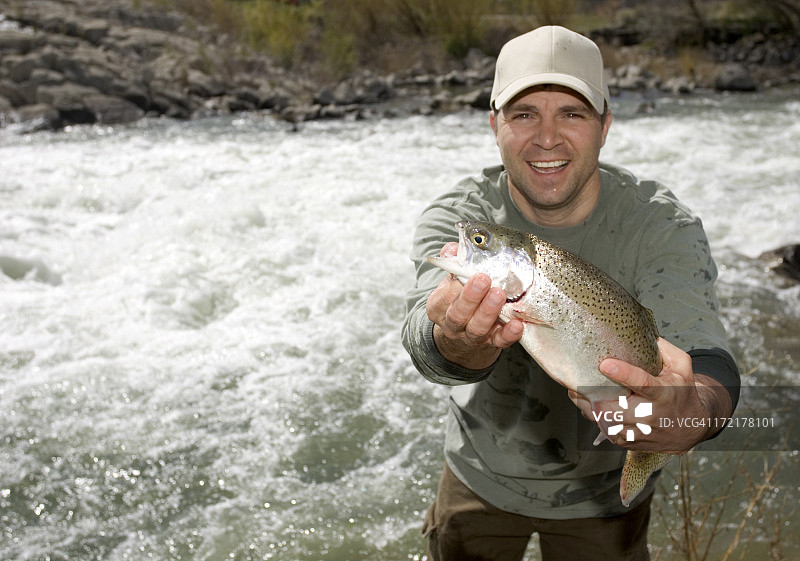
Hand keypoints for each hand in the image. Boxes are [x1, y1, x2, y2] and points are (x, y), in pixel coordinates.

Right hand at [426, 243, 523, 369]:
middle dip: (471, 298)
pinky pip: (499, 341)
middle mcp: (452, 325)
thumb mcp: (452, 278)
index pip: (445, 297)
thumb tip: (454, 248)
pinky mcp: (491, 343)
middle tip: (484, 280)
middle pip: (458, 315)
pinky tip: (517, 324)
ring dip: (488, 312)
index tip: (470, 273)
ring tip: (499, 295)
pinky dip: (509, 334)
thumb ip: (452, 261)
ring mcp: (470, 336)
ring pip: (477, 329)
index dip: (457, 287)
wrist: (464, 328)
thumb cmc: (459, 296)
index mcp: (439, 306)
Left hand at [569, 338, 733, 453]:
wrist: (690, 427)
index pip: (644, 384)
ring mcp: (639, 431)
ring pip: (605, 421)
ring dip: (587, 405)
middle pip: (615, 408)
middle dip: (594, 394)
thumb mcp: (681, 366)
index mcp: (665, 393)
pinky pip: (604, 429)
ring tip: (576, 390)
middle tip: (579, 378)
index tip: (605, 363)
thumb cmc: (682, 391)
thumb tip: (639, 329)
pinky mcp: (629, 441)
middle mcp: (651, 415)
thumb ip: (662, 349)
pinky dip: (593, 416)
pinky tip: (588, 403)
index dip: (624, 374)